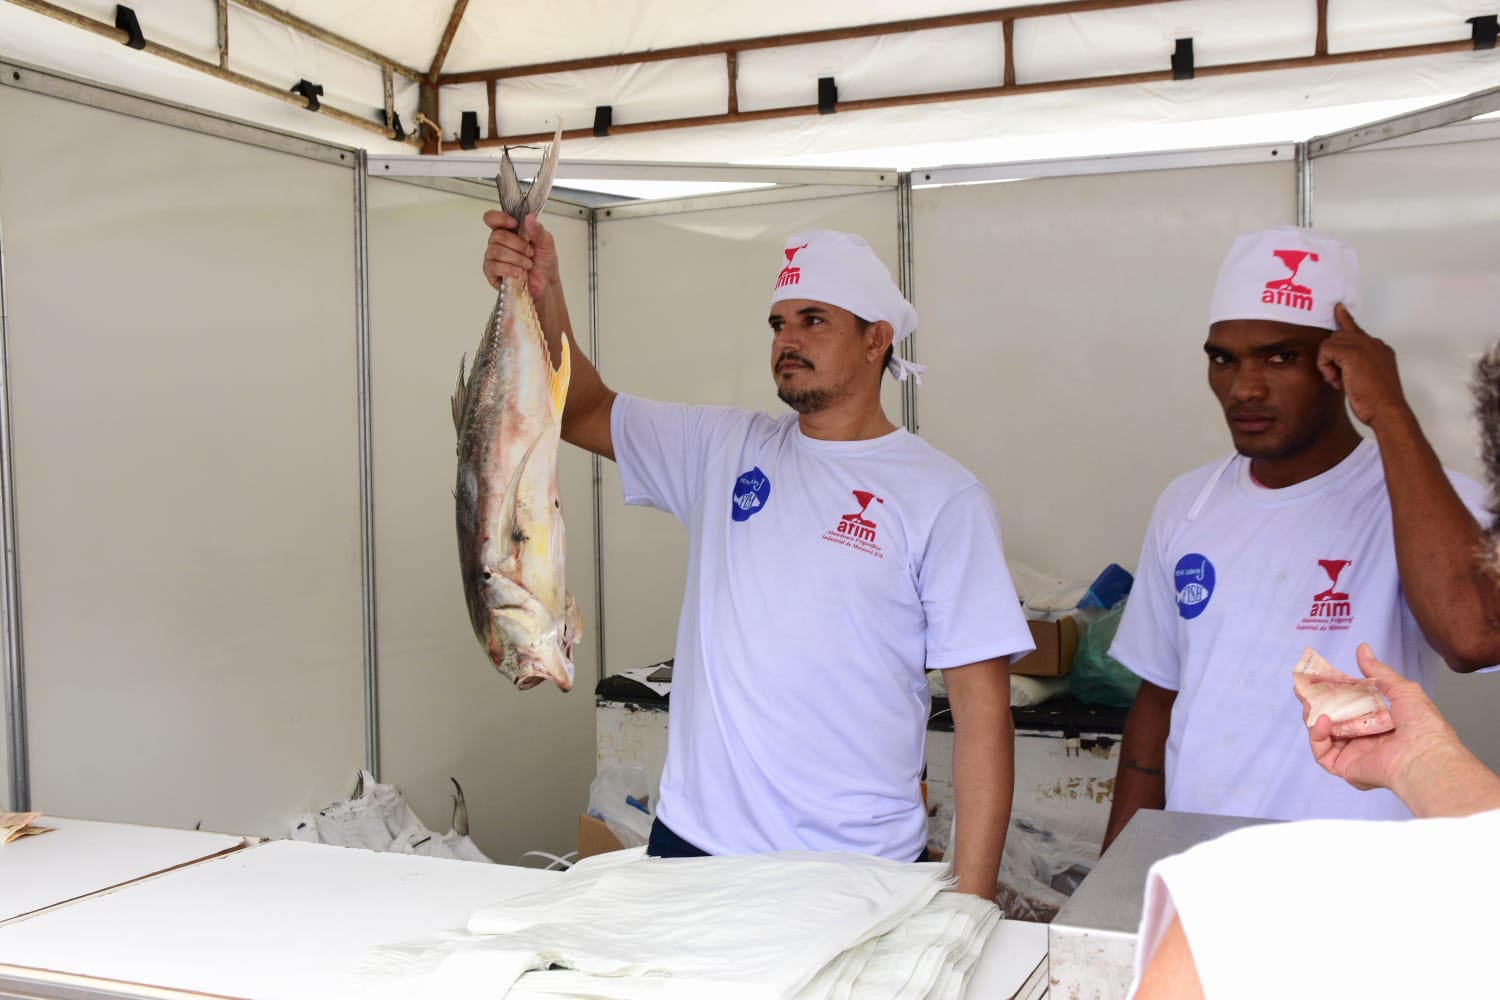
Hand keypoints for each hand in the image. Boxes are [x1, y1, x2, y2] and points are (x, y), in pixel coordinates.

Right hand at [481, 211, 558, 299]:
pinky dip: (508, 269)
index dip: (499, 218)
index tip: (514, 223)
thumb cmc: (544, 264)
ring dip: (516, 259)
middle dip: (518, 245)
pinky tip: (518, 273)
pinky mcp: (491, 272)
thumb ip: (538, 231)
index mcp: (509, 231)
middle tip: (530, 253)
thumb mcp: (547, 244)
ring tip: (527, 265)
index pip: (492, 219)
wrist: (546, 285)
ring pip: (496, 251)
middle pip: (497, 235)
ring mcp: (493, 257)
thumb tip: (529, 218)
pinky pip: (493, 266)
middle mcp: (498, 242)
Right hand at [1295, 643, 1457, 792]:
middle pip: (1332, 720)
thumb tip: (1362, 649)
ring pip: (1323, 736)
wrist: (1424, 756)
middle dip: (1316, 704)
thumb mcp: (1402, 690)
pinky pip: (1322, 754)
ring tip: (1309, 702)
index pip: (1350, 706)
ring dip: (1313, 717)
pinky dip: (1317, 736)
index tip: (1317, 678)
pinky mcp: (1345, 768)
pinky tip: (1322, 721)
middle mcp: (1366, 740)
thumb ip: (1378, 672)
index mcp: (1380, 724)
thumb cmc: (1423, 726)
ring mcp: (1354, 755)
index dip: (1333, 692)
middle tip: (1303, 689)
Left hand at [1316, 304, 1407, 427]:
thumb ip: (1355, 366)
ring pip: (1330, 343)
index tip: (1338, 309)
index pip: (1357, 330)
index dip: (1345, 319)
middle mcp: (1374, 343)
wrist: (1387, 410)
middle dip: (1331, 358)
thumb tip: (1338, 365)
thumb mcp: (1366, 380)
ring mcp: (1365, 345)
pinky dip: (1325, 366)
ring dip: (1328, 364)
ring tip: (1339, 381)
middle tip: (1338, 379)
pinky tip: (1336, 380)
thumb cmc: (1376, 403)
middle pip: (1338, 337)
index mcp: (1379, 349)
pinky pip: (1325, 350)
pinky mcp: (1353, 352)